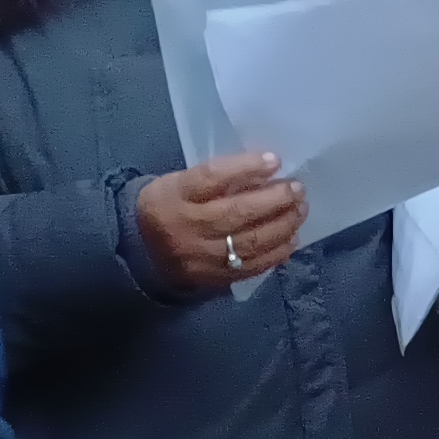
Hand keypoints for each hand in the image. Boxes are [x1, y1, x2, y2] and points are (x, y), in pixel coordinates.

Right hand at [137, 154, 302, 288]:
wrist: (138, 253)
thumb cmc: (168, 207)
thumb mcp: (179, 183)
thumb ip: (217, 178)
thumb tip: (266, 171)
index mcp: (175, 195)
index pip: (212, 177)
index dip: (246, 167)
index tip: (275, 161)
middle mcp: (188, 226)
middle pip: (238, 212)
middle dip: (276, 199)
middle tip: (298, 189)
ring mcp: (201, 256)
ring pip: (250, 242)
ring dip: (283, 225)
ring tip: (300, 210)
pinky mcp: (213, 278)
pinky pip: (251, 267)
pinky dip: (276, 253)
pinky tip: (292, 240)